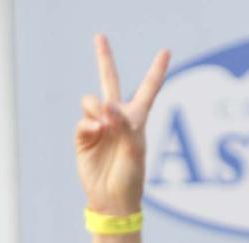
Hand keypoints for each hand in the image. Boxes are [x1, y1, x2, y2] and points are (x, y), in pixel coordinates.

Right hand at [75, 35, 169, 216]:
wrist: (112, 200)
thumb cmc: (130, 177)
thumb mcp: (134, 150)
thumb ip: (123, 124)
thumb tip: (105, 105)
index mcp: (137, 118)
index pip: (148, 88)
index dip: (157, 70)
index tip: (166, 51)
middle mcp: (117, 118)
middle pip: (110, 81)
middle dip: (104, 59)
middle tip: (100, 37)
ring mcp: (99, 126)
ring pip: (91, 101)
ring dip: (96, 107)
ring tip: (102, 125)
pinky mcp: (84, 137)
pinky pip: (82, 121)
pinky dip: (88, 126)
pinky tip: (95, 134)